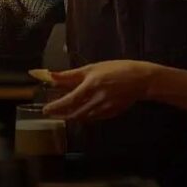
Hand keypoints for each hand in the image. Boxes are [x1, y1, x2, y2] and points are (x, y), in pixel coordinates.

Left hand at [42, 60, 159, 121]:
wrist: (140, 80)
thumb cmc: (116, 69)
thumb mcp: (93, 68)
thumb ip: (71, 75)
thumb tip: (52, 76)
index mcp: (91, 85)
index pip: (69, 100)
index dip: (56, 107)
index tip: (46, 110)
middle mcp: (97, 100)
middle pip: (74, 113)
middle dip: (61, 115)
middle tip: (51, 113)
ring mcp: (105, 109)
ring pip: (83, 118)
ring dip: (71, 116)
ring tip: (63, 113)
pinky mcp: (111, 114)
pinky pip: (93, 118)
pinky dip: (84, 117)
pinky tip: (80, 113)